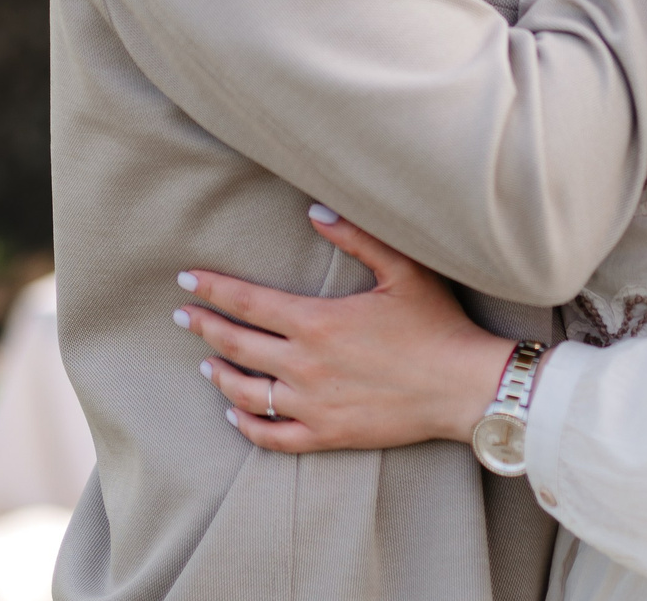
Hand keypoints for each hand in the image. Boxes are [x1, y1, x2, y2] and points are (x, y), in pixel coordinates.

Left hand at [177, 207, 515, 453]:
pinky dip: (246, 426)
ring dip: (220, 375)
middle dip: (204, 326)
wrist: (464, 387)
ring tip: (207, 362)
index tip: (187, 280)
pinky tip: (235, 415)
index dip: (213, 289)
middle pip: (236, 345)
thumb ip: (356, 236)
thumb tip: (314, 210)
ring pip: (245, 393)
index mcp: (317, 321)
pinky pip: (272, 436)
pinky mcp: (327, 435)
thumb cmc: (437, 325)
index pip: (247, 302)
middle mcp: (305, 364)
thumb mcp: (403, 269)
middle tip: (183, 315)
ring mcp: (313, 404)